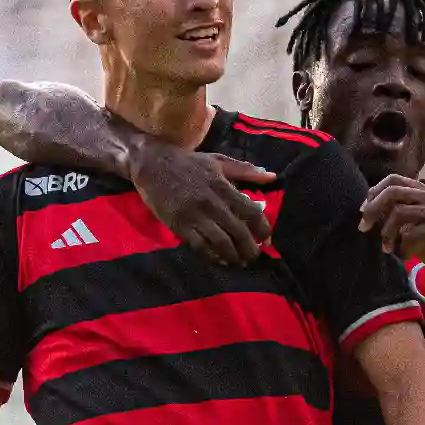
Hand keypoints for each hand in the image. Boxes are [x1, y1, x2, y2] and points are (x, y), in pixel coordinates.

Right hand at [128, 143, 275, 265]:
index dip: (262, 229)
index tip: (266, 239)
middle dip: (250, 248)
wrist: (152, 163)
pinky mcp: (179, 225)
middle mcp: (211, 203)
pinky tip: (220, 260)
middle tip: (254, 256)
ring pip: (221, 242)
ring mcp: (194, 215)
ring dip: (234, 256)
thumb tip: (272, 176)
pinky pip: (200, 246)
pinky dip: (213, 256)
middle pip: (239, 232)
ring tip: (239, 262)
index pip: (251, 212)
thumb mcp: (219, 161)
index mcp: (223, 186)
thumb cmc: (188, 163)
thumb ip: (246, 170)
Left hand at [359, 175, 424, 287]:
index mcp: (424, 191)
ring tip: (388, 248)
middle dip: (373, 209)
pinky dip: (402, 247)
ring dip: (387, 233)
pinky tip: (406, 256)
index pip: (393, 179)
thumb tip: (366, 206)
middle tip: (364, 227)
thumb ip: (392, 211)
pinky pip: (410, 234)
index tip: (363, 212)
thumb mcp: (408, 224)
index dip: (374, 193)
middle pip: (393, 191)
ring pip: (399, 212)